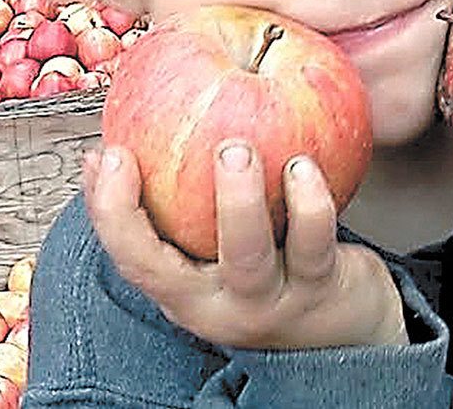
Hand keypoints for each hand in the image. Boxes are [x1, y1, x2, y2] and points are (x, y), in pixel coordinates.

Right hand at [82, 140, 407, 349]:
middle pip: (163, 271)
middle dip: (136, 212)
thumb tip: (127, 131)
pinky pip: (313, 244)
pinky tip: (303, 164)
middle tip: (132, 151)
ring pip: (246, 258)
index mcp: (183, 292)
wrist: (348, 322)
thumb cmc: (272, 264)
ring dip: (237, 200)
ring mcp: (269, 304)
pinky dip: (309, 203)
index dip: (107, 209)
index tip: (103, 153)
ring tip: (236, 150)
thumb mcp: (217, 243)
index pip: (129, 257)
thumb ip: (179, 198)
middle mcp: (218, 307)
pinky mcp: (321, 292)